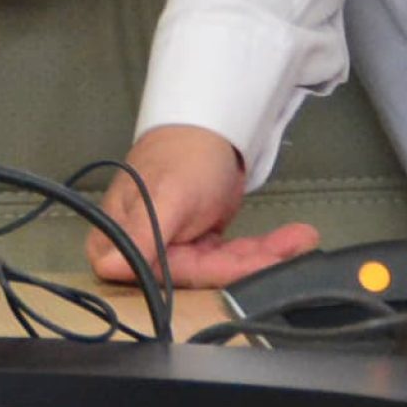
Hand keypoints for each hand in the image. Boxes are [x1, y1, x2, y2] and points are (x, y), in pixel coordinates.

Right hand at [90, 124, 319, 289]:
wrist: (207, 125)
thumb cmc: (181, 153)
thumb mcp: (166, 194)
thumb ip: (142, 234)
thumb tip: (105, 268)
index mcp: (121, 237)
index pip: (160, 277)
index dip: (206, 280)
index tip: (250, 274)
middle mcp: (144, 248)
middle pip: (199, 276)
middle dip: (249, 265)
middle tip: (289, 250)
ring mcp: (175, 247)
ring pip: (223, 268)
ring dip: (265, 255)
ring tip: (301, 238)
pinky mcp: (201, 246)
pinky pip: (233, 257)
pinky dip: (263, 250)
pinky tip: (293, 240)